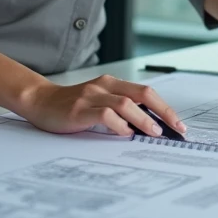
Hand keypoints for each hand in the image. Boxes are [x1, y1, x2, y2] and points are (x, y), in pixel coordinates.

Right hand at [19, 75, 186, 137]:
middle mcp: (105, 86)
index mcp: (112, 83)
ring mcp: (92, 96)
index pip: (146, 92)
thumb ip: (120, 109)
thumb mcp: (99, 102)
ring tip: (153, 133)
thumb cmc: (72, 105)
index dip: (165, 108)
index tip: (178, 124)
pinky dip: (119, 125)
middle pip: (142, 94)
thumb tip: (148, 127)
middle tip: (174, 129)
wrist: (40, 102)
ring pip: (126, 104)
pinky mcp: (80, 109)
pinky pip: (105, 114)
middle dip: (162, 112)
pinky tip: (125, 134)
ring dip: (144, 120)